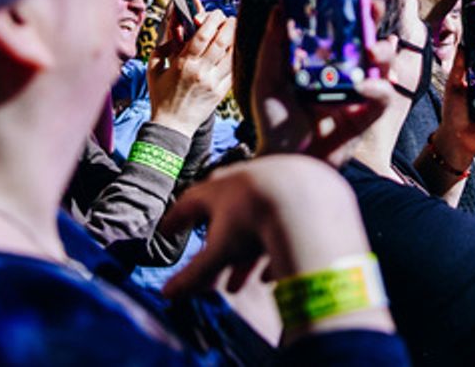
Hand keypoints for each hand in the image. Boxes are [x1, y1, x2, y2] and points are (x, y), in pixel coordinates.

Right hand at [149, 9, 234, 137]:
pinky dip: (237, 57)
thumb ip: (162, 48)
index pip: (202, 35)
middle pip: (222, 41)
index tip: (216, 13)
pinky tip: (237, 50)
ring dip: (236, 39)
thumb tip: (174, 32)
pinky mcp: (221, 92)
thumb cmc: (161, 97)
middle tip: (231, 19)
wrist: (172, 126)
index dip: (212, 20)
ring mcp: (213, 82)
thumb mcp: (154, 70)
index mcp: (183, 64)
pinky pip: (234, 71)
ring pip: (232, 55)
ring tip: (236, 31)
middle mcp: (200, 71)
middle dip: (229, 25)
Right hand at [160, 155, 379, 305]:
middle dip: (217, 248)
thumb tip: (166, 294)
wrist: (307, 203)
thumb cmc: (256, 223)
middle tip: (210, 271)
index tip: (167, 233)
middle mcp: (247, 179)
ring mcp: (276, 182)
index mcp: (220, 188)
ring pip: (255, 221)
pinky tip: (270, 275)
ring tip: (238, 285)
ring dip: (244, 255)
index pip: (189, 203)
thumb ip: (194, 274)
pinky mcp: (302, 192)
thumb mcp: (221, 252)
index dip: (177, 221)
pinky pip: (285, 221)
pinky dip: (274, 248)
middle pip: (225, 215)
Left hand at [251, 4, 396, 165]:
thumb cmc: (274, 122)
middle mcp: (345, 76)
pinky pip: (381, 98)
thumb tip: (278, 7)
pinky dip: (376, 89)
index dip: (353, 11)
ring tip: (370, 50)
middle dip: (375, 23)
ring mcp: (357, 96)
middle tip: (373, 9)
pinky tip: (361, 86)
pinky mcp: (365, 117)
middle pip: (369, 42)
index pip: (344, 31)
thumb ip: (274, 45)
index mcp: (324, 63)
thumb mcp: (268, 78)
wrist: (281, 161)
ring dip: (382, 53)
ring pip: (383, 67)